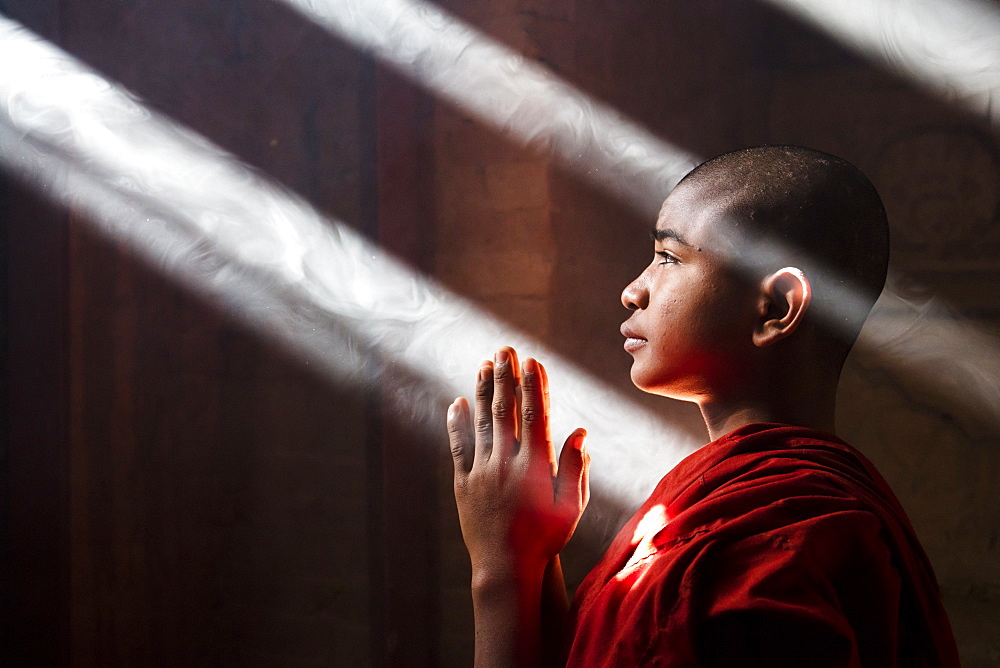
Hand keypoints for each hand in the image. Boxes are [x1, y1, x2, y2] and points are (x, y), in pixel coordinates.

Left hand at [447, 347, 590, 574]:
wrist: (505, 568)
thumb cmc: (545, 539)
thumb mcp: (571, 508)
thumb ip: (576, 469)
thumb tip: (579, 432)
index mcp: (535, 468)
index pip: (535, 417)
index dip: (534, 387)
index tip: (533, 362)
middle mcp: (506, 464)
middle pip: (506, 412)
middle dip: (507, 377)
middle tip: (505, 350)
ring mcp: (482, 472)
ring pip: (482, 423)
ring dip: (484, 391)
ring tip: (485, 364)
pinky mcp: (463, 484)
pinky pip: (459, 448)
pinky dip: (457, 423)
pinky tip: (457, 402)